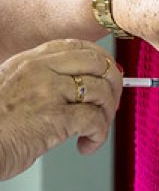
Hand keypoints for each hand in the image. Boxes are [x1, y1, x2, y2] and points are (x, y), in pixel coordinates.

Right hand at [0, 39, 121, 179]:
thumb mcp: (12, 87)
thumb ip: (40, 80)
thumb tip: (78, 84)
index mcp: (31, 59)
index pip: (80, 47)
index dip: (101, 61)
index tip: (108, 77)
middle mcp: (41, 69)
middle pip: (99, 63)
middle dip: (114, 84)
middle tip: (110, 104)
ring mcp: (49, 92)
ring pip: (102, 90)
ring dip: (107, 113)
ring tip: (96, 129)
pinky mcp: (55, 119)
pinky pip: (95, 119)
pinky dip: (99, 134)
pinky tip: (87, 144)